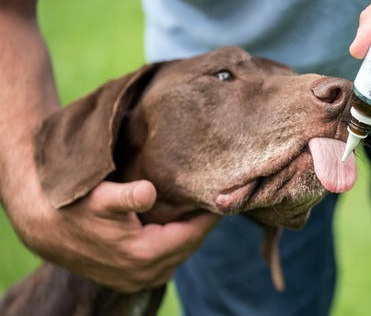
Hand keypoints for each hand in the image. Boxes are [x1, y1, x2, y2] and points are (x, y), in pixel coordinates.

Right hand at [8, 178, 218, 292]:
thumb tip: (148, 192)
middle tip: (212, 204)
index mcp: (144, 254)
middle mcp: (143, 273)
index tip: (222, 200)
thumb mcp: (101, 197)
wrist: (46, 229)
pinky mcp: (128, 280)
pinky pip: (163, 264)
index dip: (208, 217)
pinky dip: (173, 247)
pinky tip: (173, 229)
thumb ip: (127, 196)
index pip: (192, 235)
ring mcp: (136, 280)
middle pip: (187, 247)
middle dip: (200, 226)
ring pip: (177, 257)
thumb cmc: (75, 207)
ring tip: (195, 214)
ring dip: (187, 237)